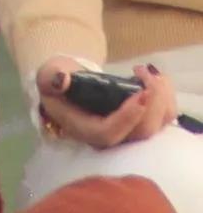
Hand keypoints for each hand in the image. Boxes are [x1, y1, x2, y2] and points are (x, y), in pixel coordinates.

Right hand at [37, 57, 177, 147]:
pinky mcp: (140, 123)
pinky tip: (157, 78)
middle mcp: (109, 138)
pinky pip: (161, 119)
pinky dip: (166, 99)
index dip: (126, 119)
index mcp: (84, 129)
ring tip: (152, 74)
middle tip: (147, 77)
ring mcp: (127, 132)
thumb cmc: (57, 82)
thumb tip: (62, 79)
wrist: (68, 85)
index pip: (108, 134)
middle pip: (138, 135)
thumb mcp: (47, 76)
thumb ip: (51, 78)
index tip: (139, 95)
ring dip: (162, 101)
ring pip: (155, 128)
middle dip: (151, 106)